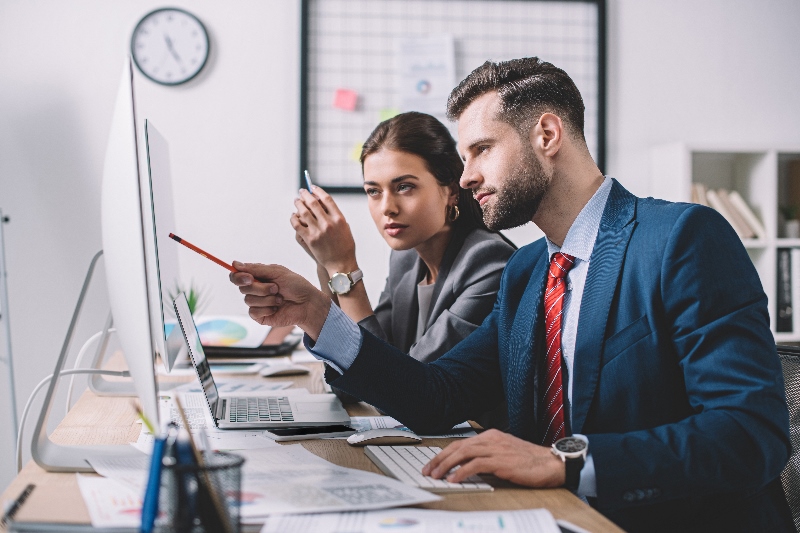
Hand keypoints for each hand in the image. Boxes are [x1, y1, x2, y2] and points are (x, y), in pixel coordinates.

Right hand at [229, 261, 330, 339]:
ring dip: (267, 298)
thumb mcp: (277, 272)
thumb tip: (235, 264)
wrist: (308, 303)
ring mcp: (257, 303)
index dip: (238, 276)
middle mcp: (255, 290)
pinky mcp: (260, 316)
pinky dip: (267, 309)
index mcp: (257, 277)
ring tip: (280, 298)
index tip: (249, 277)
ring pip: (248, 300)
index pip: (237, 276)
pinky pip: (253, 312)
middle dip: (260, 288)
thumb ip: (256, 269)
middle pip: (242, 288)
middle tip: (276, 288)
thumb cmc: (296, 286)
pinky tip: (277, 308)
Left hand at [290, 187, 357, 273]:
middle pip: (313, 203)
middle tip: (301, 192)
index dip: (318, 191)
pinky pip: (297, 225)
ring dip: (298, 204)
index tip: (313, 187)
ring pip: (304, 212)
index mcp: (339, 218)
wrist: (341, 264)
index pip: (326, 199)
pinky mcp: (310, 239)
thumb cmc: (344, 246)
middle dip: (305, 195)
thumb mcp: (345, 228)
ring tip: (296, 201)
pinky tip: (293, 216)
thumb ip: (336, 216)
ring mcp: (318, 231)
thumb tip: (323, 204)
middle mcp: (328, 223)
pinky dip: (293, 218)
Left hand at [421, 429, 565, 486]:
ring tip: (436, 475)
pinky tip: (454, 479)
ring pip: (462, 453)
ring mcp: (495, 449)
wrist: (551, 463)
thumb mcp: (504, 455)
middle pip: (457, 446)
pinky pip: (475, 465)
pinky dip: (461, 472)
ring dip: (446, 465)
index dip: (444, 454)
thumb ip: (486, 457)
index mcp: (491, 436)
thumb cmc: (530, 461)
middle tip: (428, 470)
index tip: (433, 463)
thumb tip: (467, 467)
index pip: (461, 443)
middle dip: (439, 459)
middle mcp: (491, 439)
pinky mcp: (500, 461)